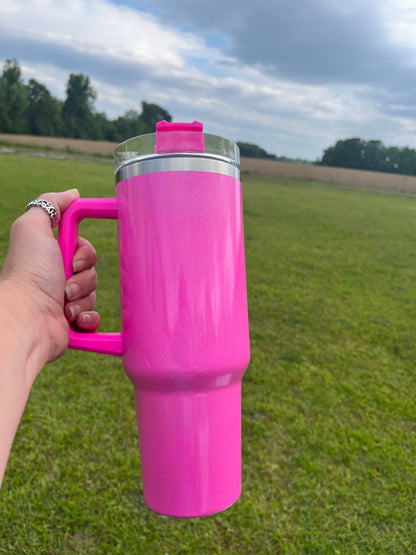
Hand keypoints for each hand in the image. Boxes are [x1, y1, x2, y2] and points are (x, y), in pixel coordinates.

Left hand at [0, 190, 99, 367]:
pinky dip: (88, 319)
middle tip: (65, 281)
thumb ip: (50, 204)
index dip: (84, 252)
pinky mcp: (73, 324)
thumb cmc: (29, 272)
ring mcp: (65, 302)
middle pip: (91, 271)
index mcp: (49, 258)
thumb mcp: (33, 227)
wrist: (28, 318)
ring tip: (64, 304)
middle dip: (84, 277)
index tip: (73, 257)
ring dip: (82, 298)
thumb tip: (73, 195)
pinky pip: (95, 318)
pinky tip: (75, 320)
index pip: (83, 249)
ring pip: (93, 294)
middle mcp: (55, 279)